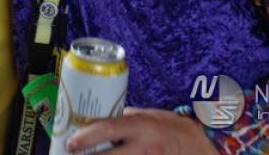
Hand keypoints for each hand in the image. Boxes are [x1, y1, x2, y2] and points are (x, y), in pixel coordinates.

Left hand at [65, 108, 217, 153]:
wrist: (199, 147)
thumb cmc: (168, 127)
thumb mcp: (145, 117)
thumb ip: (123, 120)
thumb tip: (93, 121)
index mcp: (141, 126)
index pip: (108, 129)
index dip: (87, 137)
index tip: (70, 142)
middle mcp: (146, 147)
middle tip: (71, 153)